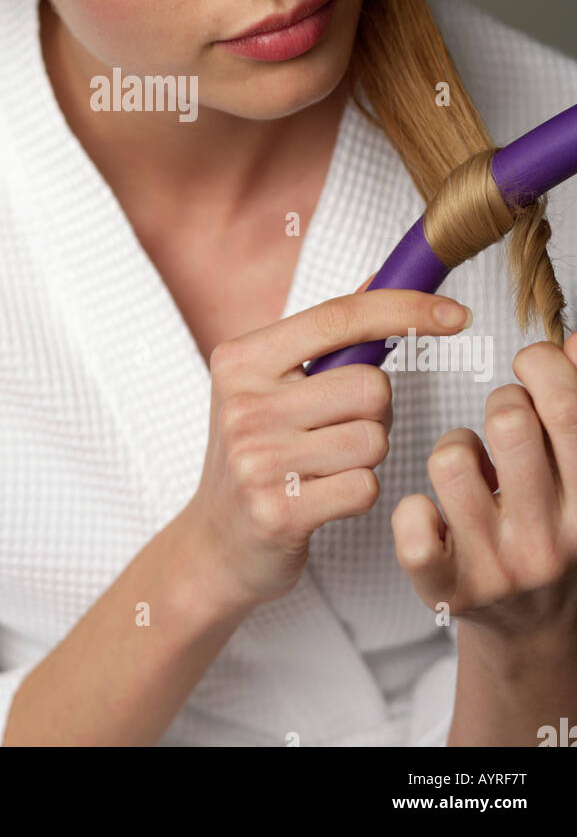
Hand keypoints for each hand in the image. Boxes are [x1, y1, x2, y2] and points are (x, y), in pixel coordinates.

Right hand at [178, 285, 472, 616]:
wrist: (216, 541)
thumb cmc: (257, 452)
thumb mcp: (272, 383)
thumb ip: (327, 333)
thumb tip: (384, 275)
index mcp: (241, 359)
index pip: (339, 316)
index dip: (406, 309)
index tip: (456, 314)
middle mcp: (244, 403)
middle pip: (371, 386)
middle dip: (375, 411)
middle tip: (337, 428)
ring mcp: (257, 459)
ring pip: (375, 439)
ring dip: (367, 455)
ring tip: (326, 464)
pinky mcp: (278, 511)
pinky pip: (367, 487)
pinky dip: (359, 492)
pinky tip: (324, 497)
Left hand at [392, 332, 576, 644]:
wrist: (532, 631)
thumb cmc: (552, 532)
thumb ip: (575, 412)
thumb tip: (570, 342)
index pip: (567, 409)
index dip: (540, 365)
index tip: (530, 366)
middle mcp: (550, 538)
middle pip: (510, 423)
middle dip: (501, 402)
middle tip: (505, 421)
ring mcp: (498, 566)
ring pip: (450, 460)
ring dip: (454, 448)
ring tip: (471, 468)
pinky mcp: (448, 589)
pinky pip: (412, 528)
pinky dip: (412, 510)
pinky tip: (432, 512)